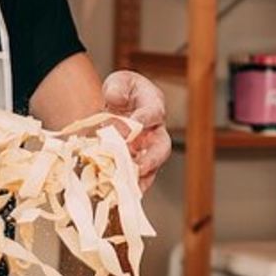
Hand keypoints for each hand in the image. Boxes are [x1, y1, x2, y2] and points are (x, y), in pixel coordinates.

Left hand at [102, 70, 169, 190]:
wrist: (114, 105)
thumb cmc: (121, 91)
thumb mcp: (119, 81)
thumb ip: (117, 88)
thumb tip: (115, 101)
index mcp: (153, 106)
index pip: (153, 113)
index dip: (144, 120)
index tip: (133, 126)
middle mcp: (154, 131)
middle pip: (161, 147)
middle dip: (152, 159)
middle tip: (139, 167)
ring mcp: (146, 149)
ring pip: (151, 167)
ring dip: (141, 178)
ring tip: (130, 188)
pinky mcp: (135, 162)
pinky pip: (137, 177)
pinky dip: (129, 186)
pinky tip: (119, 194)